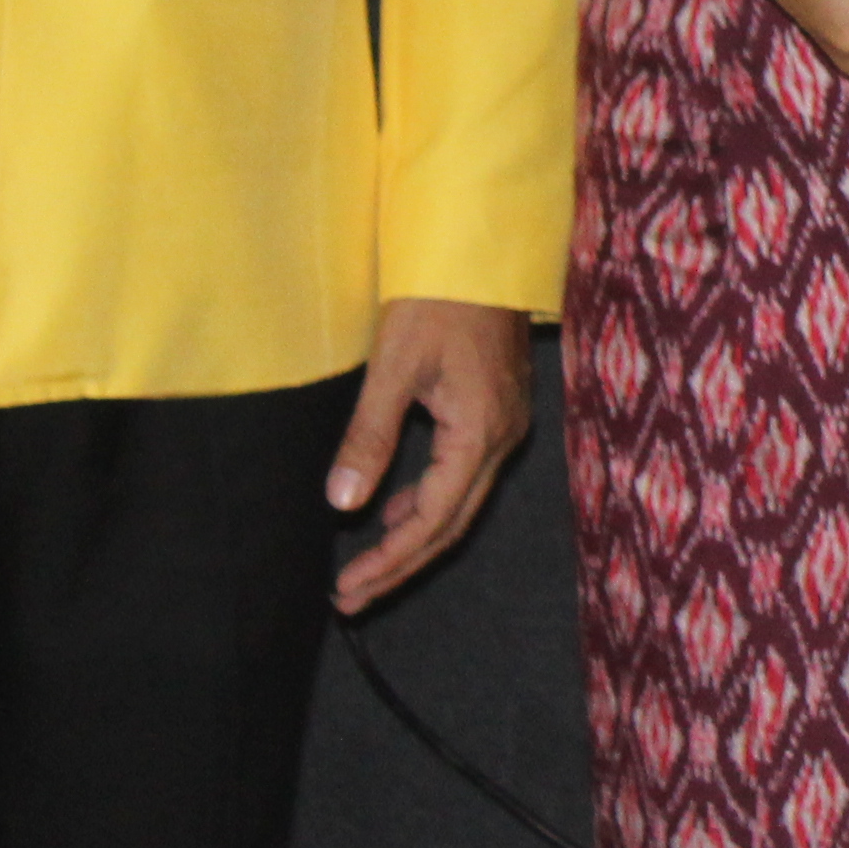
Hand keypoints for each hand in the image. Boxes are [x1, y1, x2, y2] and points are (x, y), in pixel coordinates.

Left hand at [332, 298, 534, 613]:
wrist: (482, 248)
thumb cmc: (437, 299)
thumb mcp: (394, 366)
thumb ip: (369, 437)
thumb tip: (342, 503)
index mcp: (480, 432)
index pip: (433, 518)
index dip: (390, 560)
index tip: (348, 590)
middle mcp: (503, 436)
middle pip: (452, 522)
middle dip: (401, 564)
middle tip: (352, 598)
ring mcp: (506, 423)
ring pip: (460, 502)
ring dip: (414, 535)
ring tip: (367, 566)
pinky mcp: (498, 410)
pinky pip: (465, 474)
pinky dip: (429, 499)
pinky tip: (397, 505)